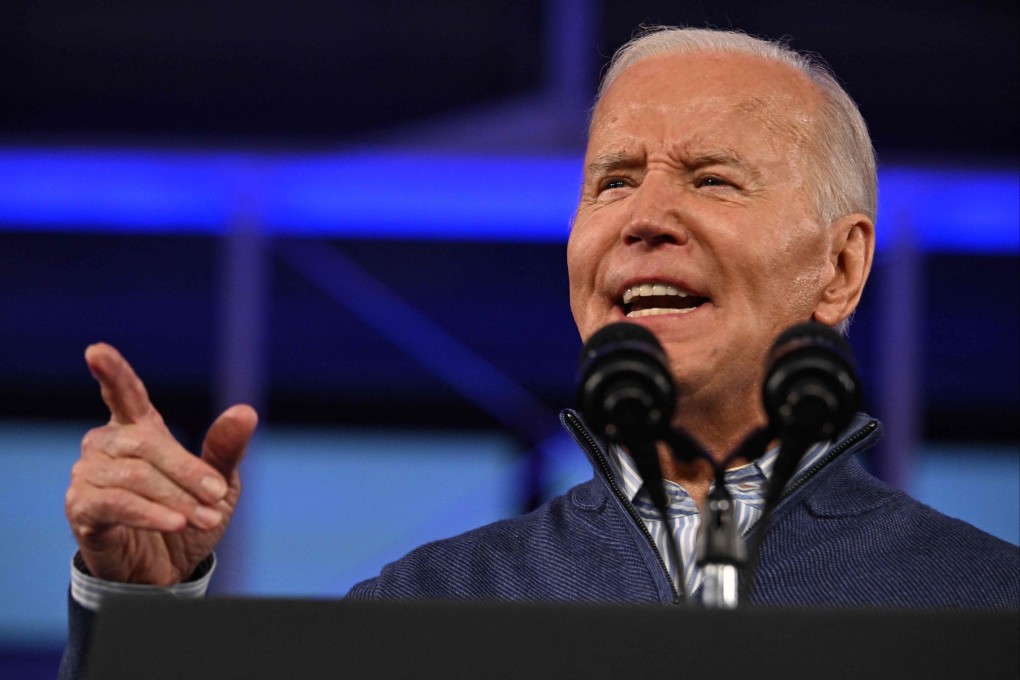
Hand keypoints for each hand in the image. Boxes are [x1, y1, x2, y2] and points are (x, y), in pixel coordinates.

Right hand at [65, 343, 257, 584]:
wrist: (168, 571)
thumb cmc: (189, 516)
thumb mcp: (219, 483)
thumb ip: (226, 448)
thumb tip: (246, 411)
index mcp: (139, 429)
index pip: (125, 395)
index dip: (112, 373)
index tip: (96, 351)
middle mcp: (106, 445)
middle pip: (147, 444)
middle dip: (188, 472)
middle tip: (218, 498)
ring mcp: (89, 476)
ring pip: (136, 476)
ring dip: (177, 499)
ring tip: (206, 518)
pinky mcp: (82, 509)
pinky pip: (117, 504)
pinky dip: (152, 514)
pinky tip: (176, 524)